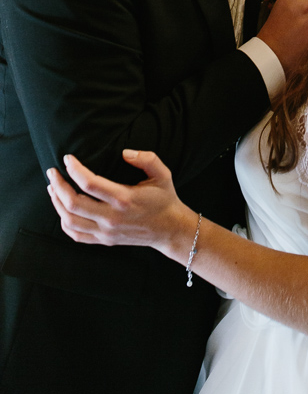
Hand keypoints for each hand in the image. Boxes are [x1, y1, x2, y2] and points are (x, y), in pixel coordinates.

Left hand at [46, 150, 187, 251]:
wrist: (169, 229)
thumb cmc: (164, 199)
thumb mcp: (162, 174)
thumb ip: (146, 158)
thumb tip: (125, 152)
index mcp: (124, 198)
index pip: (89, 183)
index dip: (74, 169)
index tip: (67, 158)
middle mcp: (112, 217)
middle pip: (73, 203)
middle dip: (58, 185)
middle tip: (52, 171)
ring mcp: (106, 232)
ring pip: (70, 220)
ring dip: (57, 202)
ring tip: (53, 188)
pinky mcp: (104, 240)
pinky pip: (76, 234)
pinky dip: (64, 221)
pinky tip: (62, 208)